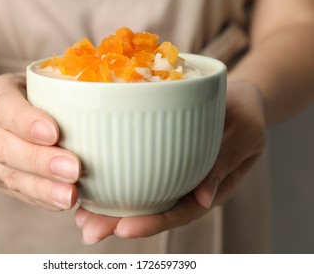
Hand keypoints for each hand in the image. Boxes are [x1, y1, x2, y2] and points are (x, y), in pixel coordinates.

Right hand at [0, 73, 80, 210]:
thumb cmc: (23, 97)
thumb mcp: (33, 81)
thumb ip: (58, 85)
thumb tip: (105, 87)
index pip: (5, 106)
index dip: (27, 122)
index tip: (54, 133)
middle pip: (6, 148)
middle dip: (41, 162)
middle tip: (73, 170)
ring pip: (11, 176)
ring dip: (43, 189)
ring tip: (70, 196)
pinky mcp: (0, 181)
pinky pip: (18, 193)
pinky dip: (42, 200)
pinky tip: (61, 203)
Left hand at [74, 80, 265, 243]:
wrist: (234, 95)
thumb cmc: (245, 113)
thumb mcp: (247, 133)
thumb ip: (227, 161)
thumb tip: (203, 198)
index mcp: (208, 187)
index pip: (180, 212)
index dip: (154, 222)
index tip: (124, 228)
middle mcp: (184, 183)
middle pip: (152, 209)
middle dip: (119, 222)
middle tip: (88, 230)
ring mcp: (169, 169)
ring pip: (138, 192)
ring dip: (108, 206)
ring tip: (79, 215)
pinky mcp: (156, 152)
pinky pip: (134, 166)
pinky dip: (111, 175)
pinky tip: (87, 178)